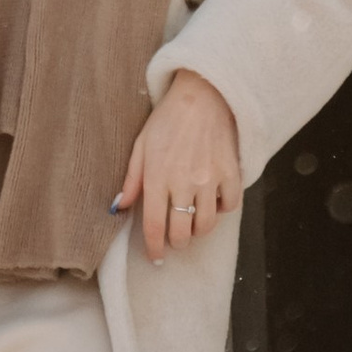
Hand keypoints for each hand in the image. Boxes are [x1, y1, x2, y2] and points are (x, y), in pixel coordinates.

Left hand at [116, 68, 241, 264]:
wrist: (203, 95)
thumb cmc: (168, 119)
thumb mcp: (141, 145)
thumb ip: (132, 180)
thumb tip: (120, 208)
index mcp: (157, 177)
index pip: (154, 226)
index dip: (154, 247)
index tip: (155, 256)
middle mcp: (183, 183)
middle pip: (182, 233)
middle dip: (176, 243)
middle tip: (174, 239)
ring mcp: (209, 180)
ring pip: (206, 225)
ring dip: (198, 231)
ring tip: (193, 224)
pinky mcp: (231, 173)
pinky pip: (229, 206)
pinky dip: (222, 209)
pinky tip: (214, 202)